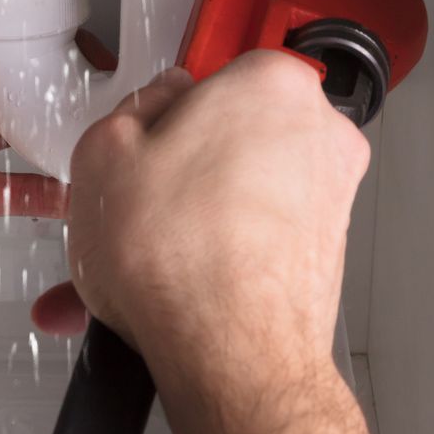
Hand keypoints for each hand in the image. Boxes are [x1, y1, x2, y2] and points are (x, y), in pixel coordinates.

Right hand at [32, 52, 370, 390]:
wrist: (230, 358)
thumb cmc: (180, 261)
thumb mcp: (103, 151)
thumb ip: (132, 111)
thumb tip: (151, 112)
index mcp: (271, 81)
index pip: (206, 76)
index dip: (160, 117)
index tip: (142, 143)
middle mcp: (318, 132)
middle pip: (227, 137)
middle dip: (175, 173)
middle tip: (134, 201)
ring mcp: (330, 196)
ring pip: (235, 195)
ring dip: (182, 225)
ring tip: (131, 260)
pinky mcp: (325, 253)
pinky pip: (252, 241)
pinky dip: (209, 260)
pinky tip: (160, 289)